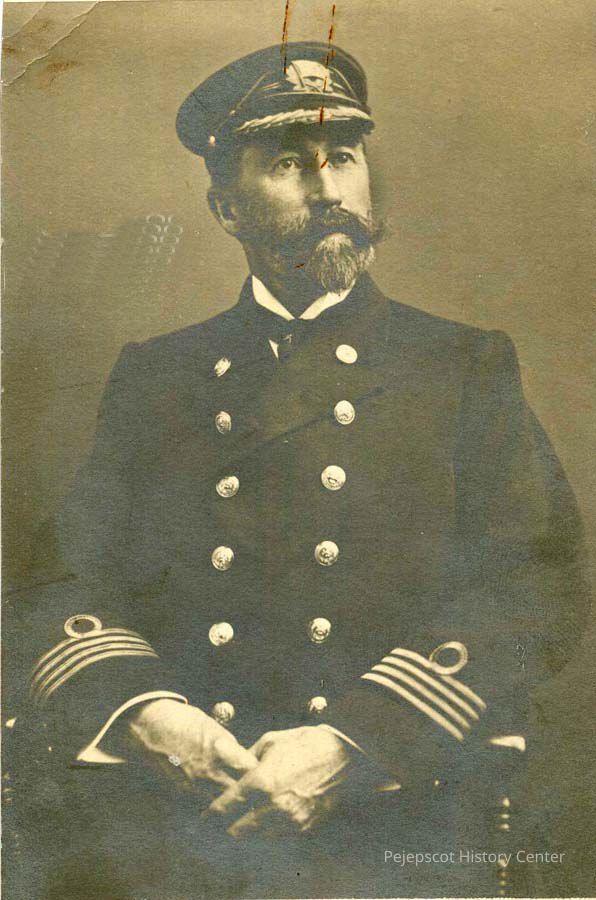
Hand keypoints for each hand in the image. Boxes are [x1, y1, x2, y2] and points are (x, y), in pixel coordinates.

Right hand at [125, 699, 257, 798]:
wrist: (149, 726)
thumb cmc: (183, 720)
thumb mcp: (212, 726)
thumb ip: (228, 745)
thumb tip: (242, 759)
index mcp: (221, 748)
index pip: (250, 768)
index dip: (261, 772)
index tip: (265, 771)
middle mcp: (210, 770)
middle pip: (239, 791)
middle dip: (250, 793)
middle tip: (258, 793)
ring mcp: (195, 784)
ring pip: (221, 804)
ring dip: (230, 803)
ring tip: (240, 803)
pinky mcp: (182, 792)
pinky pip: (202, 805)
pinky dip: (211, 805)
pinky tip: (216, 802)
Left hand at [205, 725, 350, 837]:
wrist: (342, 755)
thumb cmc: (304, 742)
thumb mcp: (271, 740)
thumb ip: (247, 756)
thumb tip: (233, 763)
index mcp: (261, 780)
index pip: (228, 805)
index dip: (213, 813)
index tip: (204, 818)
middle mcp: (273, 803)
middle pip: (241, 829)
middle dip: (230, 828)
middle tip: (223, 826)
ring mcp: (290, 818)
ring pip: (260, 837)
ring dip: (251, 834)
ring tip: (243, 829)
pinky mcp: (305, 825)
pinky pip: (281, 836)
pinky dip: (272, 834)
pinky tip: (268, 828)